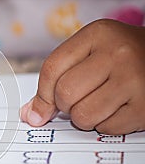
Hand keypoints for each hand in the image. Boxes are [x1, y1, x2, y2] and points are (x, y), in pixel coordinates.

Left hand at [20, 19, 144, 133]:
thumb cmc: (120, 57)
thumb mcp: (89, 52)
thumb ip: (56, 78)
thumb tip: (29, 114)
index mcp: (98, 34)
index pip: (52, 69)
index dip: (42, 95)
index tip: (38, 110)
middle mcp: (118, 54)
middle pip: (65, 93)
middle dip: (64, 105)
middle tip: (78, 100)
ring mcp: (135, 80)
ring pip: (83, 115)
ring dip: (84, 117)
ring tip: (98, 103)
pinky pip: (106, 128)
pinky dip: (105, 124)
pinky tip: (116, 108)